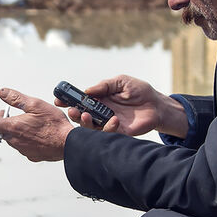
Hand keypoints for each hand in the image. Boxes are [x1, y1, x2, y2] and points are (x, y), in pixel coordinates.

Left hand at [0, 88, 73, 161]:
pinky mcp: (32, 155)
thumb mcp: (35, 105)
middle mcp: (15, 140)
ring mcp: (23, 150)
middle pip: (1, 132)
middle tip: (5, 114)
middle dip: (1, 122)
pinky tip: (31, 134)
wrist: (67, 144)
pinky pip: (22, 146)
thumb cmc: (53, 124)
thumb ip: (16, 98)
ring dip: (12, 131)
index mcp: (13, 127)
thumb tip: (2, 93)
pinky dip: (22, 139)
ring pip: (11, 139)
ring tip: (20, 123)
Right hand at [60, 75, 186, 137]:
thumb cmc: (140, 91)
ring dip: (85, 122)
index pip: (80, 101)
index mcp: (100, 99)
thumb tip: (87, 90)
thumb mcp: (121, 81)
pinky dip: (107, 128)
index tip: (59, 100)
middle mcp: (101, 112)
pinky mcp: (117, 133)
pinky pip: (107, 134)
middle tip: (71, 111)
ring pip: (90, 127)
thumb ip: (104, 85)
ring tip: (85, 115)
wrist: (157, 105)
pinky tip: (114, 120)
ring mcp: (107, 123)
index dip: (69, 100)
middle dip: (73, 113)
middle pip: (81, 115)